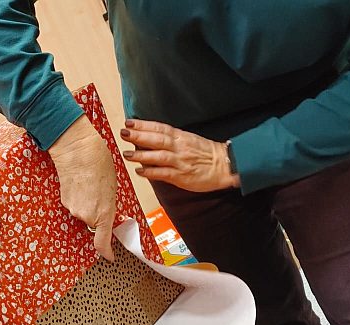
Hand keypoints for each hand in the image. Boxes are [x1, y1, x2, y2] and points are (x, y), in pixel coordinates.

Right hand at [49, 115, 116, 260]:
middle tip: (101, 194)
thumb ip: (109, 206)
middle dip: (98, 213)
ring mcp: (73, 209)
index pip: (102, 242)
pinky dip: (79, 197)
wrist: (77, 148)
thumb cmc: (99, 163)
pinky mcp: (64, 201)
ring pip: (83, 213)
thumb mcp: (113, 187)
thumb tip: (106, 214)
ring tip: (91, 184)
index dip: (106, 252)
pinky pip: (74, 205)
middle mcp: (86, 216)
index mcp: (103, 213)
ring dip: (88, 203)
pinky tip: (80, 182)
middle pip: (94, 223)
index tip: (110, 256)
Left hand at [121, 120, 239, 191]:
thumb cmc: (207, 155)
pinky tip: (139, 171)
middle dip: (139, 135)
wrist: (226, 166)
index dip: (144, 125)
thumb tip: (152, 140)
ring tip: (127, 154)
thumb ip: (171, 140)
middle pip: (157, 139)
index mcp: (181, 136)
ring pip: (158, 156)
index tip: (129, 122)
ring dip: (141, 154)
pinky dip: (151, 172)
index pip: (160, 128)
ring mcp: (180, 161)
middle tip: (123, 133)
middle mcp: (180, 147)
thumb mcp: (189, 141)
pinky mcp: (182, 176)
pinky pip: (164, 173)